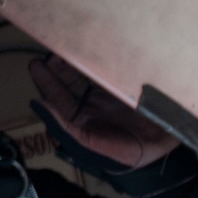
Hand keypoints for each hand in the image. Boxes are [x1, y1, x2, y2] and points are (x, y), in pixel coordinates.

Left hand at [28, 55, 175, 168]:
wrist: (161, 148)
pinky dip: (97, 62)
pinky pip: (106, 71)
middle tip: (50, 48)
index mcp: (79, 119)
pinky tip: (91, 49)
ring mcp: (107, 95)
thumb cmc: (122, 151)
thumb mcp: (87, 143)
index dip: (46, 82)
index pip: (58, 97)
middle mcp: (91, 105)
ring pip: (86, 74)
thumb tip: (36, 104)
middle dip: (58, 68)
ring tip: (65, 46)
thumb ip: (62, 125)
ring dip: (75, 62)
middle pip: (69, 82)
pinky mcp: (124, 86)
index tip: (36, 65)